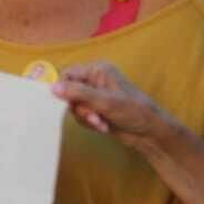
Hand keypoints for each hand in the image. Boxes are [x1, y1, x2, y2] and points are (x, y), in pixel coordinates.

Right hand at [52, 61, 172, 151]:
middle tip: (94, 117)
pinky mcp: (96, 110)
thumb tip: (52, 87)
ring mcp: (95, 96)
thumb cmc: (134, 112)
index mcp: (97, 70)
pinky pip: (81, 115)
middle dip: (80, 108)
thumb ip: (78, 93)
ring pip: (74, 106)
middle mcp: (94, 80)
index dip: (64, 90)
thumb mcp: (105, 102)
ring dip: (86, 118)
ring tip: (101, 123)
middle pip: (69, 92)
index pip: (67, 75)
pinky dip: (90, 123)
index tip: (69, 104)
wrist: (151, 134)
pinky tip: (103, 126)